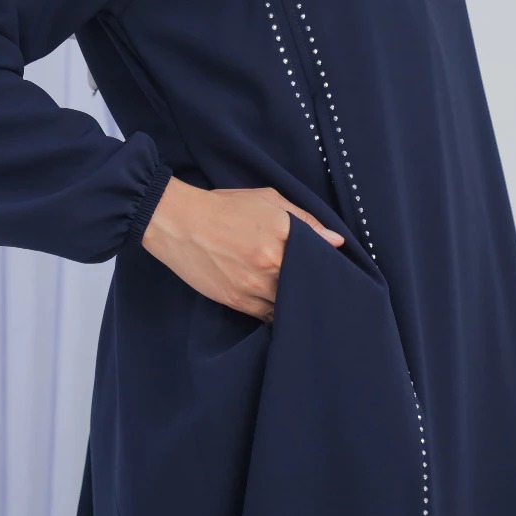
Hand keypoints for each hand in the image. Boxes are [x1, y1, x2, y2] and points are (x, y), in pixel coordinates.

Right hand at [141, 178, 345, 321]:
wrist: (179, 223)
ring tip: (297, 297)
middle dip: (313, 287)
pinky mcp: (237, 301)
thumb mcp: (267, 200)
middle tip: (319, 289)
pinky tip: (277, 304)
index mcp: (282, 232)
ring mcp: (253, 284)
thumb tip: (336, 241)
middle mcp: (270, 261)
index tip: (333, 271)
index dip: (328, 266)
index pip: (319, 257)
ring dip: (294, 302)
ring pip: (288, 304)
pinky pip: (267, 316)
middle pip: (306, 284)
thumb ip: (305, 219)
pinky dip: (275, 312)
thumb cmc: (224, 207)